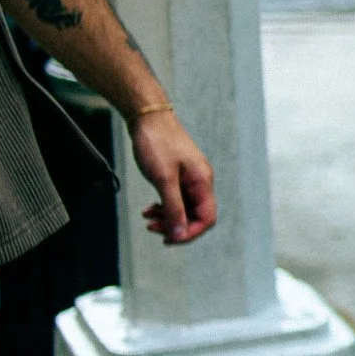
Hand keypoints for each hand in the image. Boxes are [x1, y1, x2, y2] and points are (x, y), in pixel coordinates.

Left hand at [129, 109, 216, 244]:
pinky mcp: (178, 174)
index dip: (190, 233)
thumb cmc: (157, 143)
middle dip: (175, 226)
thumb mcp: (164, 179)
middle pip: (196, 216)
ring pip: (184, 208)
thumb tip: (180, 235)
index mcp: (202, 182)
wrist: (147, 117)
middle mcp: (200, 181)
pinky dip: (163, 206)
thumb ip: (174, 208)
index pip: (206, 218)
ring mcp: (189, 178)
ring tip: (148, 218)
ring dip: (167, 217)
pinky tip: (150, 208)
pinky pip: (176, 198)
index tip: (168, 238)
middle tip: (152, 228)